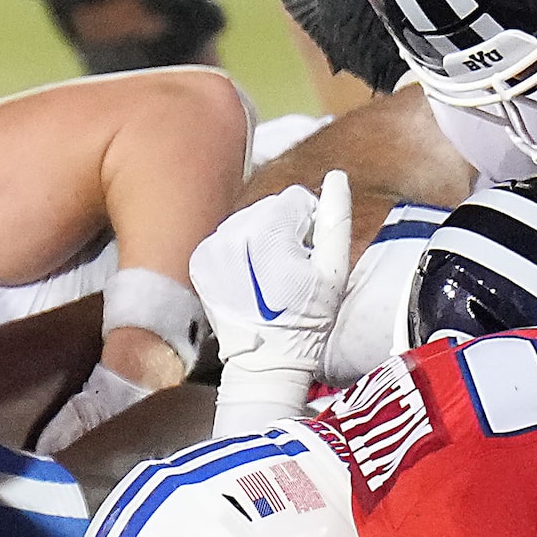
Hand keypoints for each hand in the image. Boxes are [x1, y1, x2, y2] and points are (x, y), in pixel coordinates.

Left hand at [196, 170, 354, 434]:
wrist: (266, 359)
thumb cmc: (306, 320)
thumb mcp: (333, 271)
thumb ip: (335, 219)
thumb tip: (337, 176)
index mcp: (267, 231)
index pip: (295, 198)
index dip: (311, 225)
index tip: (310, 256)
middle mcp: (232, 233)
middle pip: (269, 207)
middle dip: (285, 230)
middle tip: (292, 270)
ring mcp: (211, 247)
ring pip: (247, 220)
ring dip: (262, 239)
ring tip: (272, 277)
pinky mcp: (199, 260)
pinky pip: (226, 239)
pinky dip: (240, 252)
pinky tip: (251, 279)